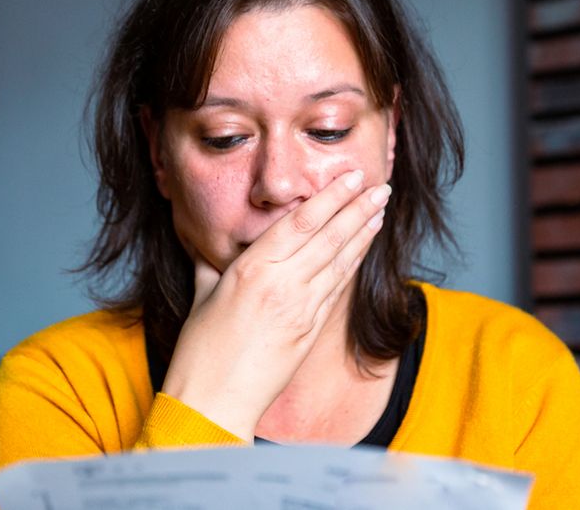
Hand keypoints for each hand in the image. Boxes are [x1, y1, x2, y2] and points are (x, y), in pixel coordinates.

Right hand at [160, 170, 390, 439]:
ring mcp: (300, 310)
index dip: (329, 198)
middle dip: (356, 208)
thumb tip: (212, 248)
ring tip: (379, 209)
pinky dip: (353, 265)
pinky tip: (364, 249)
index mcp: (250, 271)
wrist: (214, 402)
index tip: (348, 178)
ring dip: (363, 233)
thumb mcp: (202, 296)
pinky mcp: (310, 332)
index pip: (299, 223)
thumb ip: (212, 266)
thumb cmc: (200, 353)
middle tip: (378, 185)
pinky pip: (336, 289)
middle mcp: (281, 285)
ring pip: (339, 262)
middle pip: (328, 237)